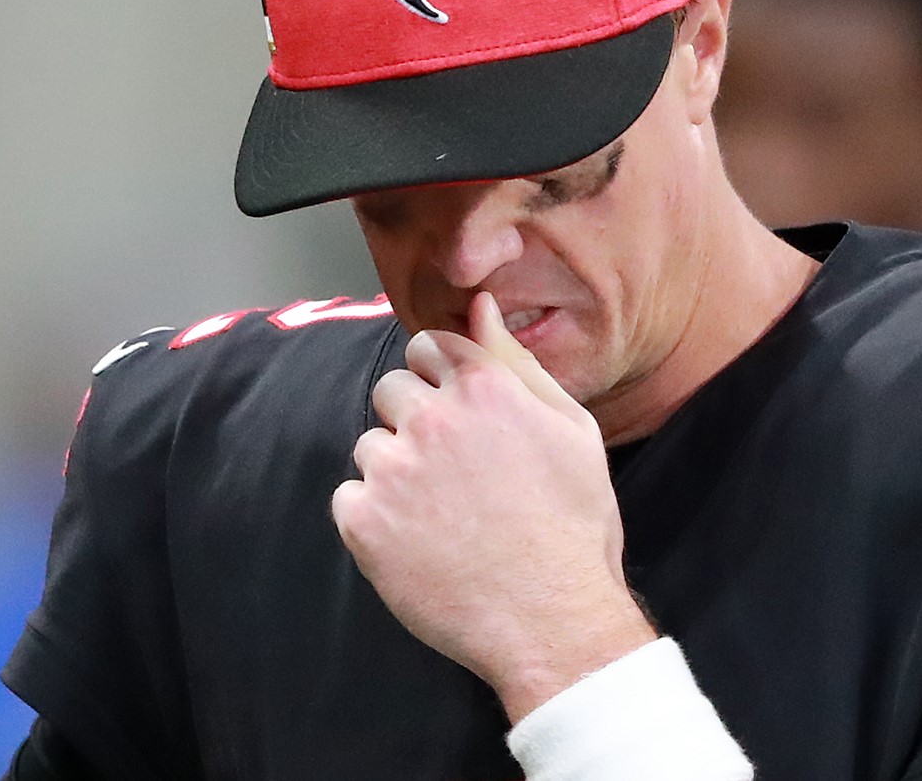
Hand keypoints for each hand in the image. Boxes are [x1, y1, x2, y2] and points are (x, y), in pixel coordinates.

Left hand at [332, 291, 655, 720]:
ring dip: (395, 472)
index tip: (458, 417)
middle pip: (391, 390)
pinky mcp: (363, 522)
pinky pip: (349, 498)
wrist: (551, 619)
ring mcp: (393, 470)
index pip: (428, 346)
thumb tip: (479, 303)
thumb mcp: (570, 429)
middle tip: (452, 473)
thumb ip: (516, 360)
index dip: (440, 379)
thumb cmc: (572, 525)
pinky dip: (375, 519)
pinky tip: (418, 543)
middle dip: (414, 420)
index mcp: (485, 387)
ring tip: (441, 516)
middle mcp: (433, 418)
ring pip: (370, 446)